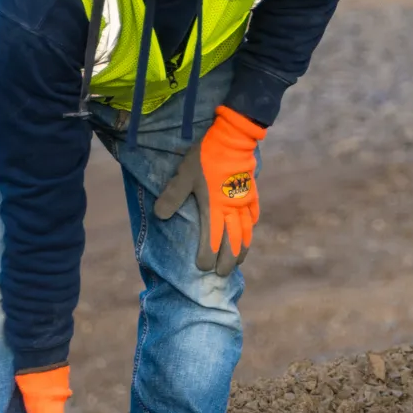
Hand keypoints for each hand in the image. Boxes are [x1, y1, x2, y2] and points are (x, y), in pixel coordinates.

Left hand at [154, 105, 265, 276]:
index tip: (202, 267)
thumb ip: (173, 196)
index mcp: (215, 208)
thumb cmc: (206, 156)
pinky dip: (250, 228)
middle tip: (222, 274)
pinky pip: (253, 216)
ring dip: (242, 250)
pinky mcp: (251, 192)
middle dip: (228, 260)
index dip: (208, 255)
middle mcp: (232, 210)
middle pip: (233, 242)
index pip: (212, 239)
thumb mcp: (184, 174)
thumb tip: (160, 216)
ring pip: (246, 233)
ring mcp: (244, 202)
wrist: (233, 138)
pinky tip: (249, 232)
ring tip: (238, 262)